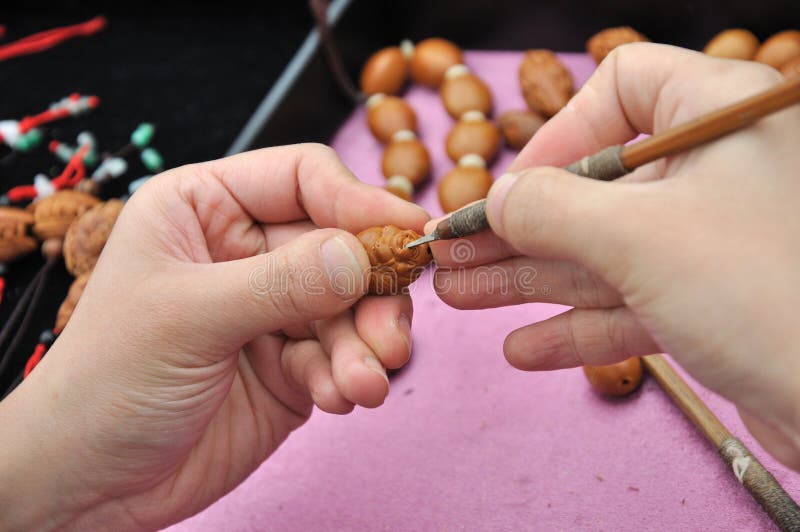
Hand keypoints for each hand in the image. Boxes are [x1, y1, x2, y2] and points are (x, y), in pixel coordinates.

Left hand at [0, 144, 427, 529]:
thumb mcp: (188, 318)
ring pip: (352, 306)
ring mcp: (273, 309)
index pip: (302, 179)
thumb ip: (279, 283)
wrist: (93, 484)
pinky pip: (342, 356)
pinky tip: (338, 399)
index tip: (406, 233)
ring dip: (366, 345)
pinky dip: (349, 376)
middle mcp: (246, 251)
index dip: (358, 202)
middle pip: (341, 247)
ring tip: (364, 384)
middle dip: (371, 294)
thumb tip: (360, 255)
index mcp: (207, 208)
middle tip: (391, 338)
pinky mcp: (291, 363)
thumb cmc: (107, 382)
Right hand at [430, 44, 799, 469]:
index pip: (623, 87)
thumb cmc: (768, 293)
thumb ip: (552, 209)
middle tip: (451, 251)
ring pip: (603, 249)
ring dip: (528, 278)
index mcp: (721, 116)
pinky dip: (575, 325)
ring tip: (459, 296)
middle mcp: (720, 172)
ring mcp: (716, 240)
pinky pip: (629, 302)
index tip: (510, 190)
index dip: (557, 134)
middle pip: (594, 183)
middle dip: (516, 226)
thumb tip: (496, 200)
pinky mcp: (713, 302)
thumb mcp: (639, 236)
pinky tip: (523, 347)